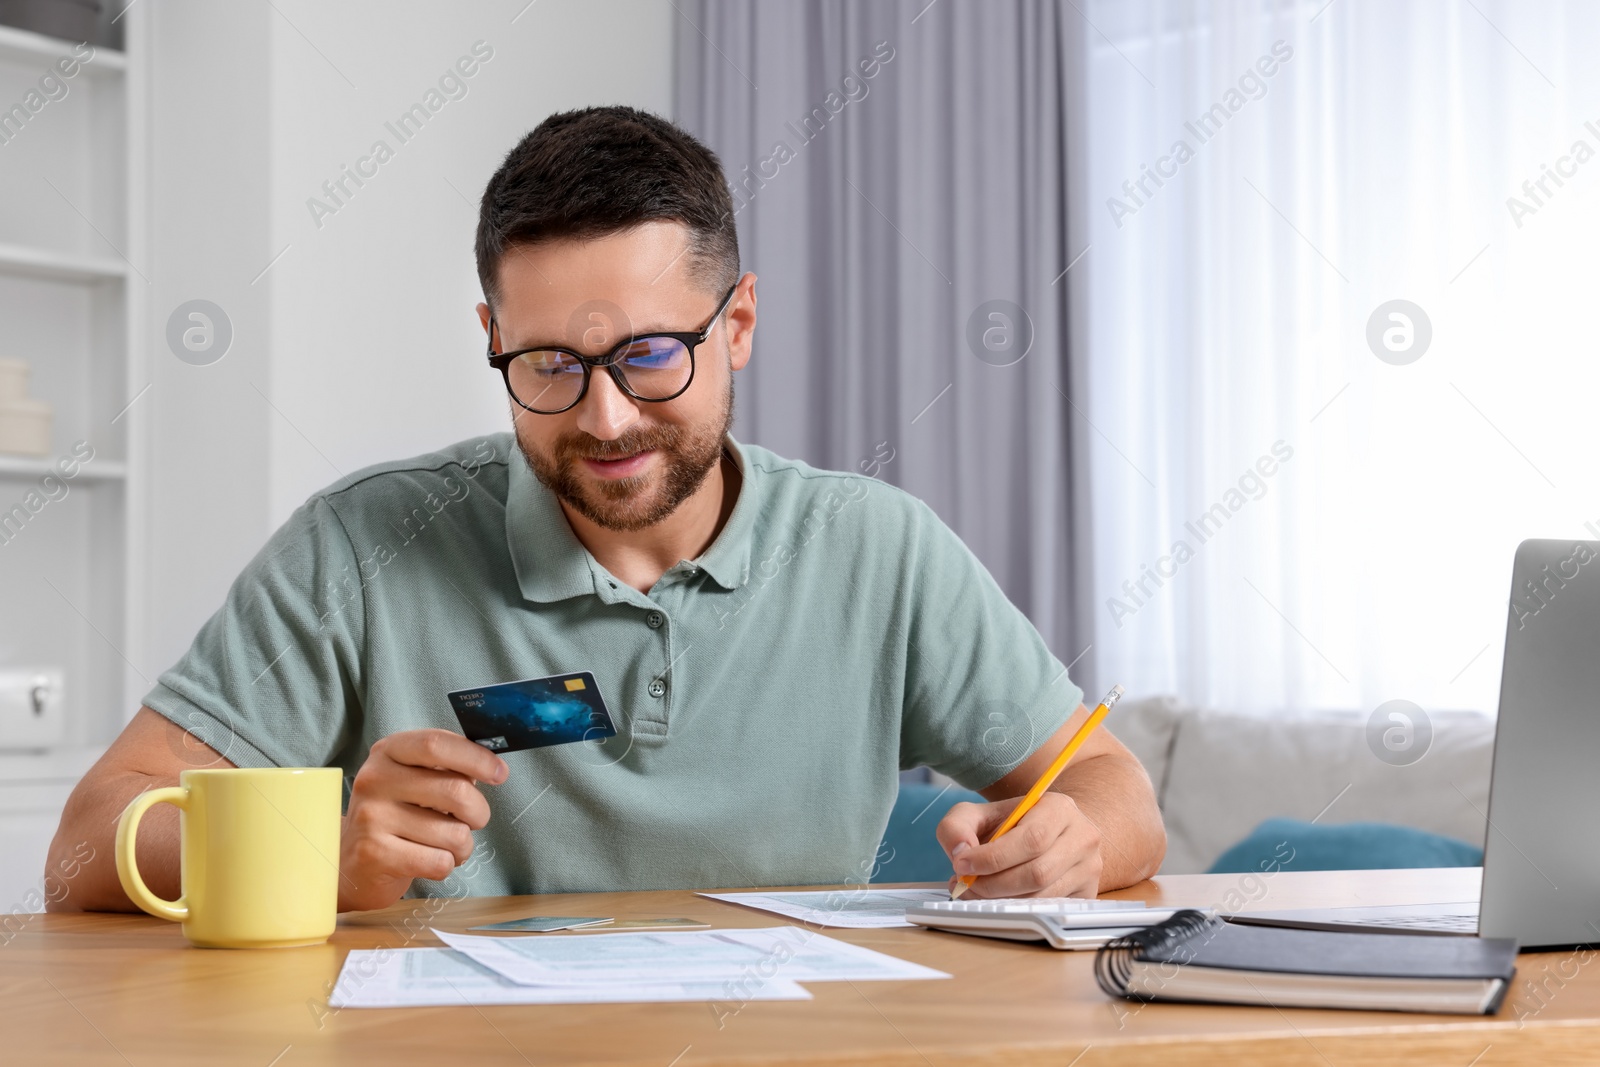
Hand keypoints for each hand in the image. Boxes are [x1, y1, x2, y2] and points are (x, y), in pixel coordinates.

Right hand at [339, 729, 507, 910]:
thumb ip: (448, 768)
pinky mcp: (374, 855)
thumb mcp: (414, 779)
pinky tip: (429, 860)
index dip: (476, 758)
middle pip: (454, 790)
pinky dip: (446, 865)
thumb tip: (493, 768)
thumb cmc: (396, 816)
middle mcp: (375, 779)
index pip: (437, 744)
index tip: (499, 773)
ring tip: (445, 844)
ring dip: (462, 845)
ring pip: (453, 833)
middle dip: (479, 811)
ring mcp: (371, 817)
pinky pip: (439, 862)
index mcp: (388, 752)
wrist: (350, 862)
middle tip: (475, 819)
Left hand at [935, 792, 1103, 898]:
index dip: (993, 858)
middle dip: (993, 884)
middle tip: (966, 884)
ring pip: (1042, 897)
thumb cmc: (1010, 825)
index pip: (1031, 839)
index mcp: (1059, 808)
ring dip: (1002, 900)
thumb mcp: (978, 815)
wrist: (1046, 834)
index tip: (962, 864)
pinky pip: (1049, 910)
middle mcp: (1082, 837)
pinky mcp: (1087, 893)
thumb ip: (957, 826)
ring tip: (977, 890)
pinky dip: (1017, 909)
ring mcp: (1089, 868)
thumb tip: (959, 853)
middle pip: (1038, 873)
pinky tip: (999, 899)